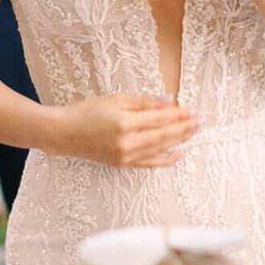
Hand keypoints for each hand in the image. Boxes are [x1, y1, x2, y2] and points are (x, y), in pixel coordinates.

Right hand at [47, 93, 198, 167]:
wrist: (64, 134)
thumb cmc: (86, 112)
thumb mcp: (115, 100)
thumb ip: (143, 103)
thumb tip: (167, 101)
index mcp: (125, 123)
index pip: (160, 119)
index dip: (179, 114)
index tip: (193, 110)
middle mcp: (127, 143)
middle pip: (164, 135)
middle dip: (185, 127)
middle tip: (201, 121)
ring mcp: (125, 156)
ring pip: (160, 149)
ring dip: (180, 140)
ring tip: (195, 132)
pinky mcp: (122, 164)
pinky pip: (150, 163)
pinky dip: (166, 159)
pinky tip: (179, 154)